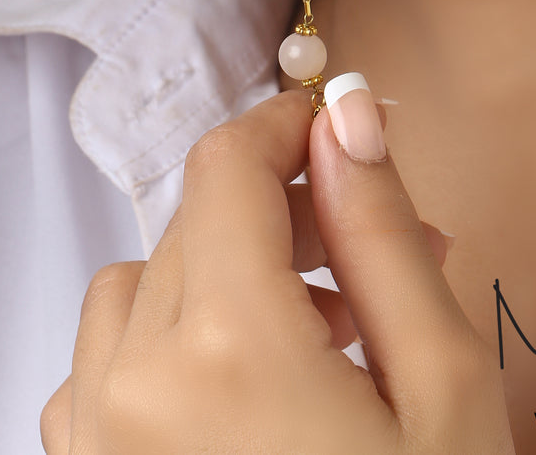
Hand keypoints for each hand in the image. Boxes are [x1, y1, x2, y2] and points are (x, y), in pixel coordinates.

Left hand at [40, 86, 515, 453]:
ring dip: (215, 282)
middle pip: (192, 225)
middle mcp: (132, 387)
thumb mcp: (442, 393)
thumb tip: (348, 114)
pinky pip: (99, 370)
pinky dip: (161, 353)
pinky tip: (242, 402)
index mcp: (226, 350)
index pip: (226, 166)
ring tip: (314, 340)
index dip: (285, 127)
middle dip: (280, 216)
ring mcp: (93, 445)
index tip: (337, 130)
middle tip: (370, 257)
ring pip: (137, 289)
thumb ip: (382, 238)